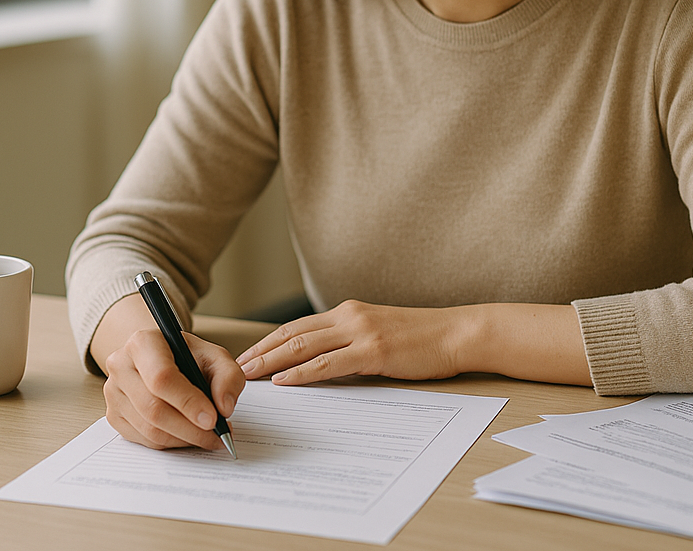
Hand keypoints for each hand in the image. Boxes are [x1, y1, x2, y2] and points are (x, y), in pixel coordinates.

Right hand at [102, 327, 245, 451]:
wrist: (162, 358)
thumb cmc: (187, 356)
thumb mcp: (215, 356)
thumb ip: (228, 377)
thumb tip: (224, 407)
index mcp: (143, 342)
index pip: (162, 377)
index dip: (188, 402)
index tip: (212, 419)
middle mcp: (121, 366)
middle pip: (154, 408)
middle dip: (190, 428)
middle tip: (217, 435)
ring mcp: (114, 393)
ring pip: (149, 429)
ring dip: (184, 439)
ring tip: (209, 437)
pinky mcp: (114, 416)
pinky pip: (144, 440)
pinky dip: (171, 443)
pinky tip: (189, 436)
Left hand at [237, 300, 591, 387]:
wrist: (457, 332)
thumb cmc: (423, 337)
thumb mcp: (382, 332)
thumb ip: (353, 341)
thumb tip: (325, 361)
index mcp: (350, 311)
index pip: (299, 325)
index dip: (270, 339)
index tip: (248, 353)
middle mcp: (350, 316)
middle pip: (294, 333)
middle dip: (262, 351)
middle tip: (235, 366)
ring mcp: (361, 331)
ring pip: (304, 346)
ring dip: (272, 361)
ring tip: (247, 375)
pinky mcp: (373, 351)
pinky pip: (328, 363)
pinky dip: (301, 373)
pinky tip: (284, 382)